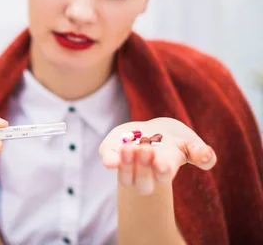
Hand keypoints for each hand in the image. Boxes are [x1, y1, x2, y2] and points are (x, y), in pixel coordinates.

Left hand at [99, 117, 216, 194]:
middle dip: (143, 168)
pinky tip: (110, 160)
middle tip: (146, 150)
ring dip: (125, 166)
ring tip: (129, 148)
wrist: (154, 132)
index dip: (162, 171)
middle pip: (142, 183)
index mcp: (164, 170)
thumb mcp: (191, 143)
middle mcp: (144, 172)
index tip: (163, 164)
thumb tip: (207, 156)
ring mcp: (127, 165)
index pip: (163, 176)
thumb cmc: (175, 142)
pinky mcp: (111, 152)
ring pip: (124, 177)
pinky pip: (108, 160)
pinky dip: (108, 160)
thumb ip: (200, 153)